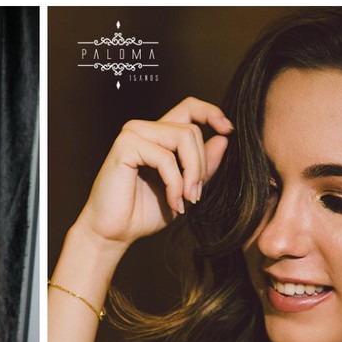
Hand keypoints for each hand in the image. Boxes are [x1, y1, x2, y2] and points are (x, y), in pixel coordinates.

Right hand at [71, 97, 232, 255]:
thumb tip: (223, 139)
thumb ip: (202, 166)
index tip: (228, 130)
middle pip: (191, 129)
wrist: (113, 233)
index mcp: (157, 136)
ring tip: (186, 199)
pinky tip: (172, 202)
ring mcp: (133, 134)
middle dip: (201, 165)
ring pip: (183, 138)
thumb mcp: (184, 189)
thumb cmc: (142, 214)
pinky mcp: (125, 146)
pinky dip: (175, 183)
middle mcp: (144, 130)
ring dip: (191, 173)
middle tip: (196, 195)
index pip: (189, 108)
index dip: (212, 113)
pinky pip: (165, 157)